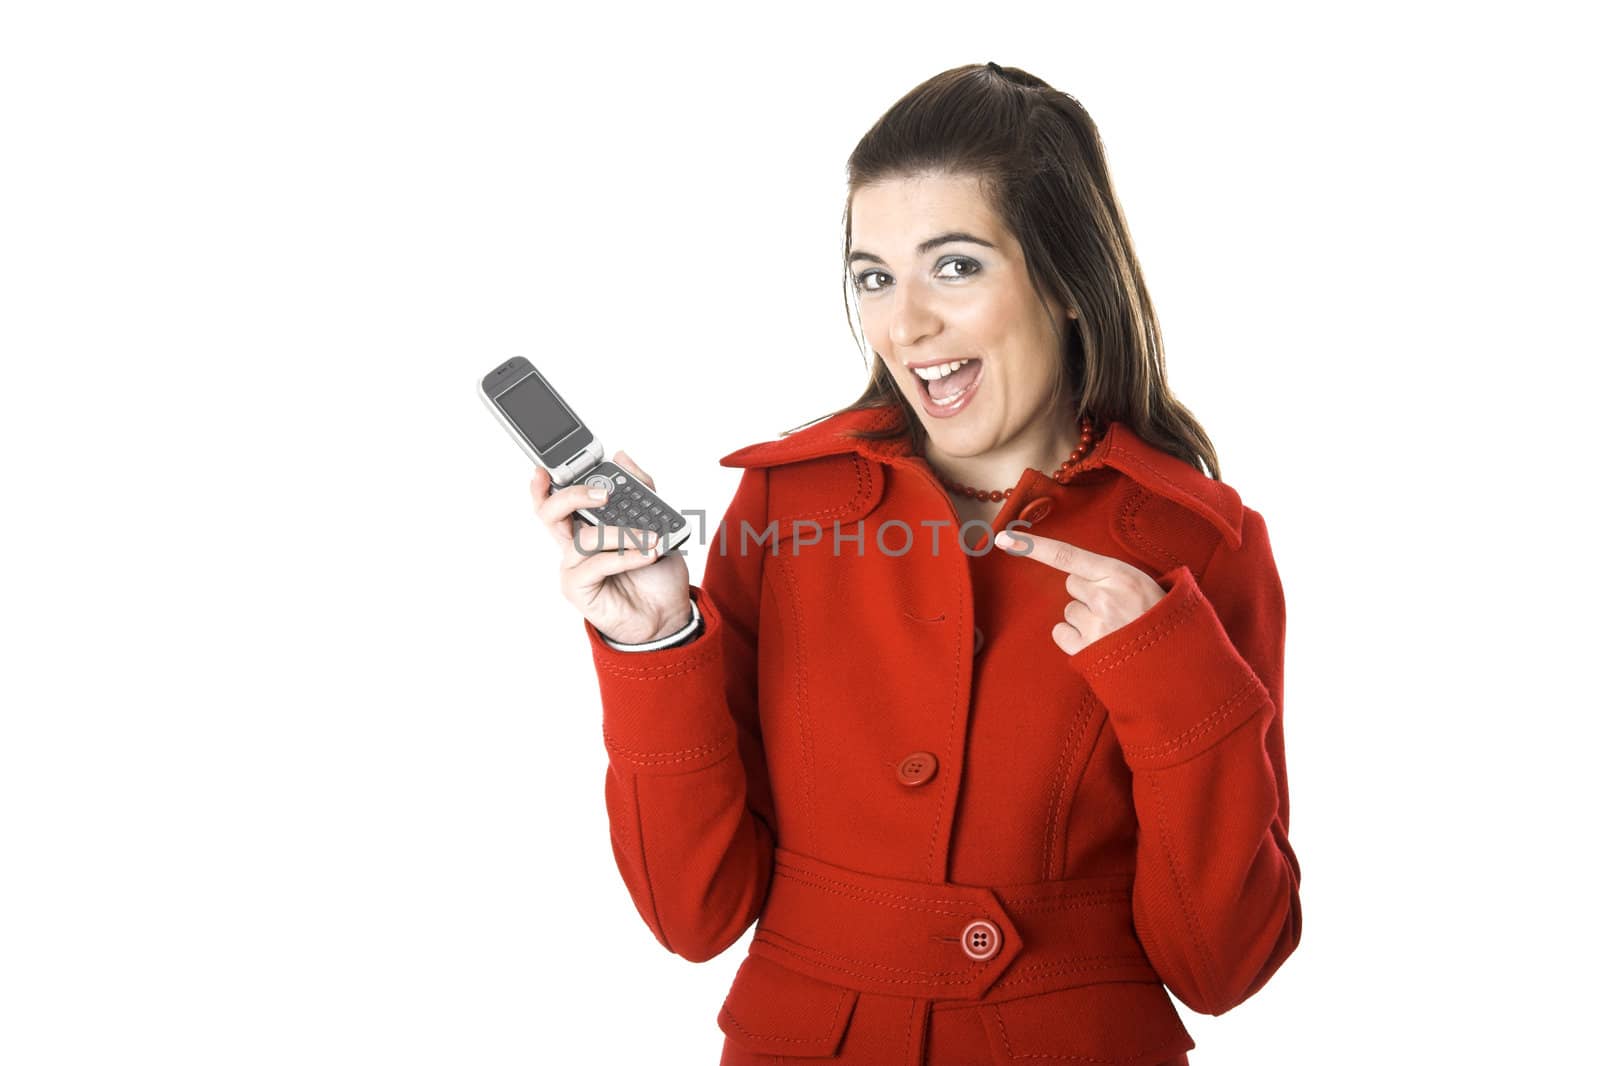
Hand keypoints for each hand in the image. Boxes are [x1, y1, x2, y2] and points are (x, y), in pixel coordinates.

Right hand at [530, 449, 691, 644]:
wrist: (668, 612)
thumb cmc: (656, 572)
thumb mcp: (657, 521)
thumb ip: (641, 488)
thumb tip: (621, 457)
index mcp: (587, 525)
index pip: (554, 501)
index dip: (542, 486)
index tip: (544, 469)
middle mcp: (574, 545)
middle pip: (551, 512)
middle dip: (573, 495)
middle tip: (602, 495)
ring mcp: (573, 567)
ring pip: (584, 537)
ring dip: (622, 534)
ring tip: (651, 539)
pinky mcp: (577, 588)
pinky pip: (595, 563)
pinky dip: (625, 556)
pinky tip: (647, 555)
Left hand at [991, 530, 1166, 654]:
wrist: (1178, 664)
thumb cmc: (1164, 621)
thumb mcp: (1150, 586)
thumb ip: (1114, 578)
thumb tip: (1083, 575)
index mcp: (1120, 574)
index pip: (1068, 556)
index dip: (1035, 547)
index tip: (1004, 540)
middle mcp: (1103, 597)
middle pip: (1072, 585)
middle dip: (1088, 594)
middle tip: (1116, 609)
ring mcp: (1094, 625)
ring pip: (1068, 611)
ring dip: (1084, 618)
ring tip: (1113, 629)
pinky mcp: (1086, 650)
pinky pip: (1062, 634)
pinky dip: (1075, 638)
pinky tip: (1098, 643)